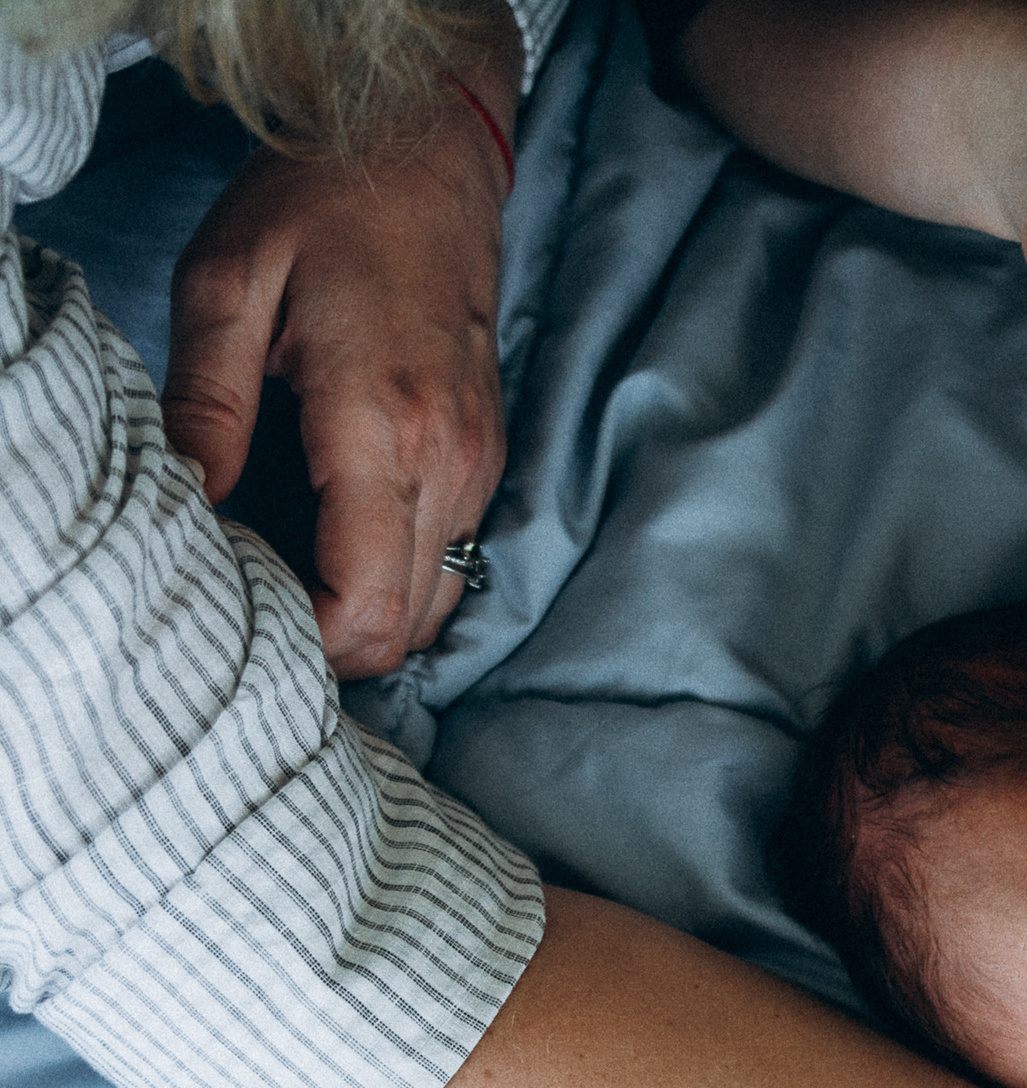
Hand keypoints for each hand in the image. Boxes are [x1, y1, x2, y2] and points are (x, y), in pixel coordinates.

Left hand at [161, 47, 516, 678]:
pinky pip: (452, 557)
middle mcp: (451, 462)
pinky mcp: (488, 456)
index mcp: (385, 429)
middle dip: (330, 642)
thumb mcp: (227, 286)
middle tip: (251, 598)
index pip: (368, 607)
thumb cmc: (322, 205)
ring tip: (288, 572)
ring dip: (368, 612)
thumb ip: (206, 407)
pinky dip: (397, 576)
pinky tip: (335, 537)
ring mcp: (480, 463)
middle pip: (408, 627)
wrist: (427, 154)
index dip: (305, 643)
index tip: (242, 611)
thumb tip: (185, 509)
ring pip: (437, 602)